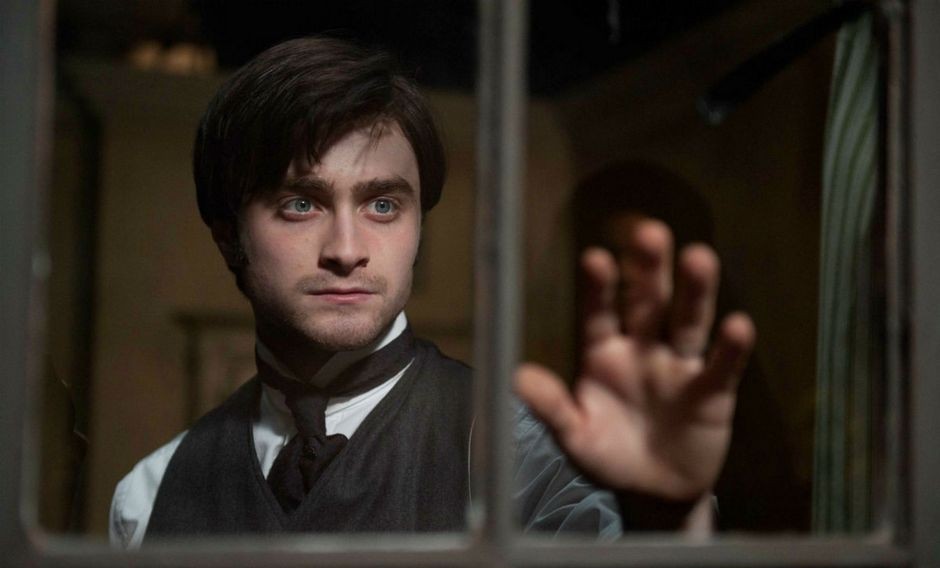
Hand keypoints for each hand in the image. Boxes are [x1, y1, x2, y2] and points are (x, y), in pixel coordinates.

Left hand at [515, 220, 753, 503]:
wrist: (653, 492)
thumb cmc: (607, 453)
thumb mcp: (574, 434)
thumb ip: (551, 407)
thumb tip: (517, 378)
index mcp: (603, 351)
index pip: (599, 311)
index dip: (599, 286)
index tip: (595, 258)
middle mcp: (642, 347)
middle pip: (647, 301)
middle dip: (648, 269)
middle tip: (649, 232)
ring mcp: (679, 365)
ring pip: (687, 321)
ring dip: (694, 291)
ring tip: (699, 258)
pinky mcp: (713, 391)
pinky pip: (722, 365)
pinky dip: (731, 348)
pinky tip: (738, 325)